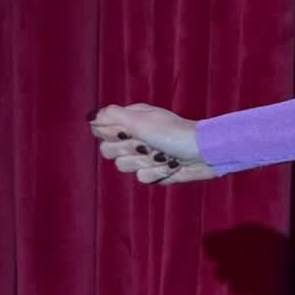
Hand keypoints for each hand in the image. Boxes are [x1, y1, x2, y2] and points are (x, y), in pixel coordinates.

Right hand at [88, 103, 215, 183]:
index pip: (100, 130)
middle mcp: (135, 136)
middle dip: (128, 150)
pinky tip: (170, 166)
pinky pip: (143, 178)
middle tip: (147, 144)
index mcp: (130, 120)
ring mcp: (145, 155)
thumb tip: (90, 116)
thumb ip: (112, 116)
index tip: (127, 132)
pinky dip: (157, 173)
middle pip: (108, 151)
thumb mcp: (140, 119)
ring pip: (124, 167)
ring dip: (145, 162)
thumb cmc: (173, 133)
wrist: (204, 153)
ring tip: (162, 155)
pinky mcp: (155, 171)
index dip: (112, 134)